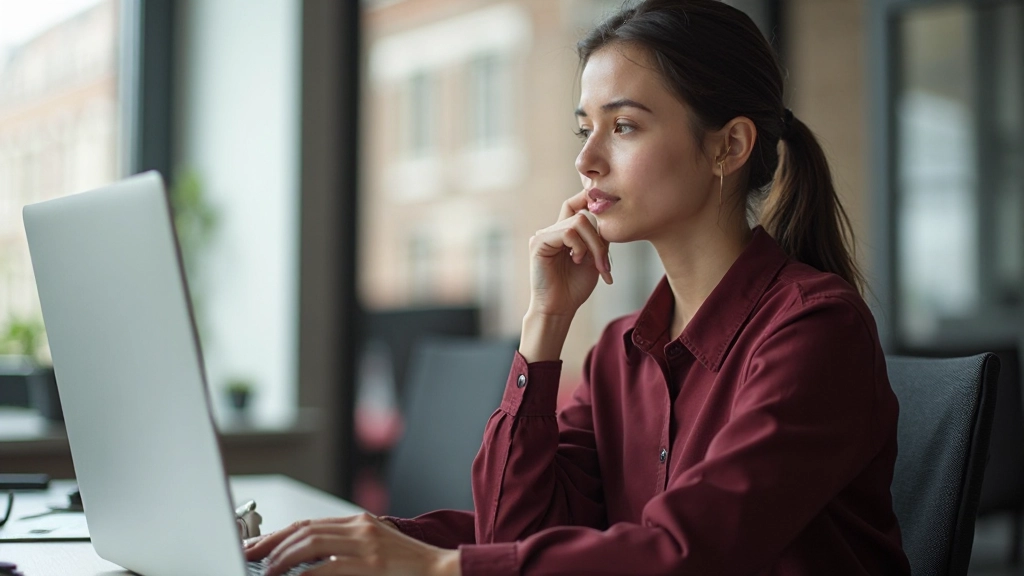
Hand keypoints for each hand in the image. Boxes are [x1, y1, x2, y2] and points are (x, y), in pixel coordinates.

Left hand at [245, 513, 459, 575]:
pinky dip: (306, 574)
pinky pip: (328, 567)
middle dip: (271, 545)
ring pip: (310, 543)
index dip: (277, 535)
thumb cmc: (409, 567)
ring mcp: (366, 545)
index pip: (308, 525)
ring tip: (267, 572)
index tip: (256, 547)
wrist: (441, 571)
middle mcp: (360, 528)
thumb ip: (345, 548)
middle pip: (303, 530)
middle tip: (250, 558)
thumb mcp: (375, 549)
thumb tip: (309, 561)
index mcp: (359, 523)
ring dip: (282, 559)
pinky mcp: (372, 564)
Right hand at [527, 189, 612, 318]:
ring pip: (577, 222)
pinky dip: (578, 247)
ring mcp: (544, 235)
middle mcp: (553, 230)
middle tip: (603, 263)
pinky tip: (575, 260)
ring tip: (588, 263)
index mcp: (565, 232)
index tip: (604, 203)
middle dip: (598, 238)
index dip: (588, 198)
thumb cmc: (576, 287)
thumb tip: (608, 216)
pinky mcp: (538, 242)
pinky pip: (567, 232)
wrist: (561, 308)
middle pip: (582, 214)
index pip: (575, 204)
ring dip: (591, 245)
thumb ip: (598, 238)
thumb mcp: (595, 258)